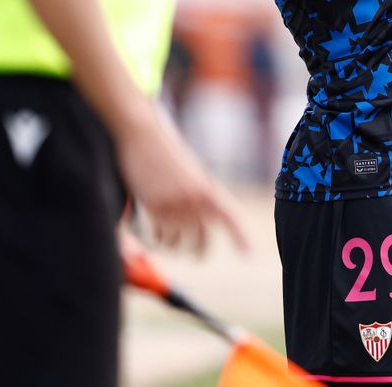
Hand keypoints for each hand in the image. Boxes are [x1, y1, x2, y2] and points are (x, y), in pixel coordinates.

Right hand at [115, 112, 247, 254]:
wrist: (143, 136)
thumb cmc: (167, 153)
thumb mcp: (191, 173)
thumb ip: (199, 195)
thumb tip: (205, 221)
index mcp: (208, 187)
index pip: (230, 216)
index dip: (240, 237)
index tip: (248, 255)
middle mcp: (194, 198)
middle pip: (202, 238)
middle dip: (199, 251)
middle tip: (198, 256)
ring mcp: (173, 203)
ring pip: (178, 241)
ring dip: (175, 245)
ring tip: (173, 241)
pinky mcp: (153, 206)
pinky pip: (160, 236)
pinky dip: (160, 240)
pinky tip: (159, 236)